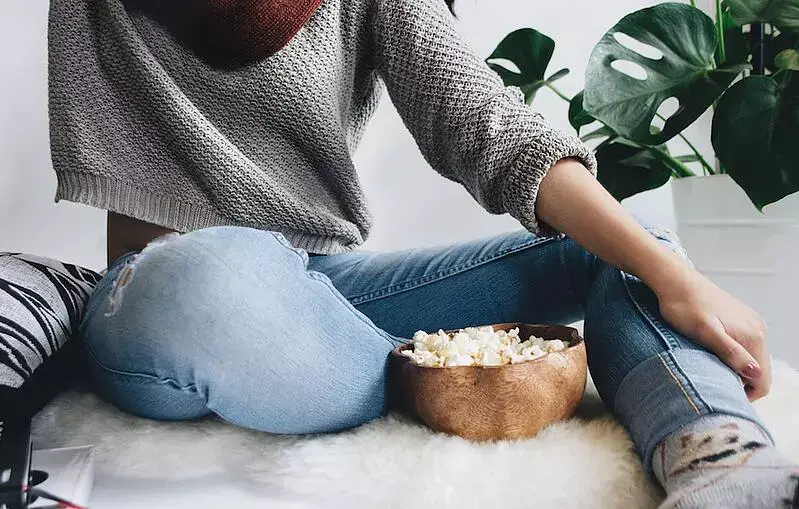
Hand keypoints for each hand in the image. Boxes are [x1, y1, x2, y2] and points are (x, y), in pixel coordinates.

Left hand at [654, 265, 770, 400]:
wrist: (674, 280)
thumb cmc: (684, 306)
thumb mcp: (704, 332)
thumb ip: (731, 352)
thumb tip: (755, 373)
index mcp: (753, 336)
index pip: (763, 380)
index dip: (745, 395)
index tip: (720, 395)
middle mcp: (758, 329)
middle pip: (759, 370)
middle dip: (740, 382)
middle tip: (711, 382)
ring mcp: (750, 322)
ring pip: (751, 358)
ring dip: (734, 368)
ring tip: (709, 366)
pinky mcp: (740, 318)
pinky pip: (743, 345)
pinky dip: (732, 355)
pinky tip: (711, 352)